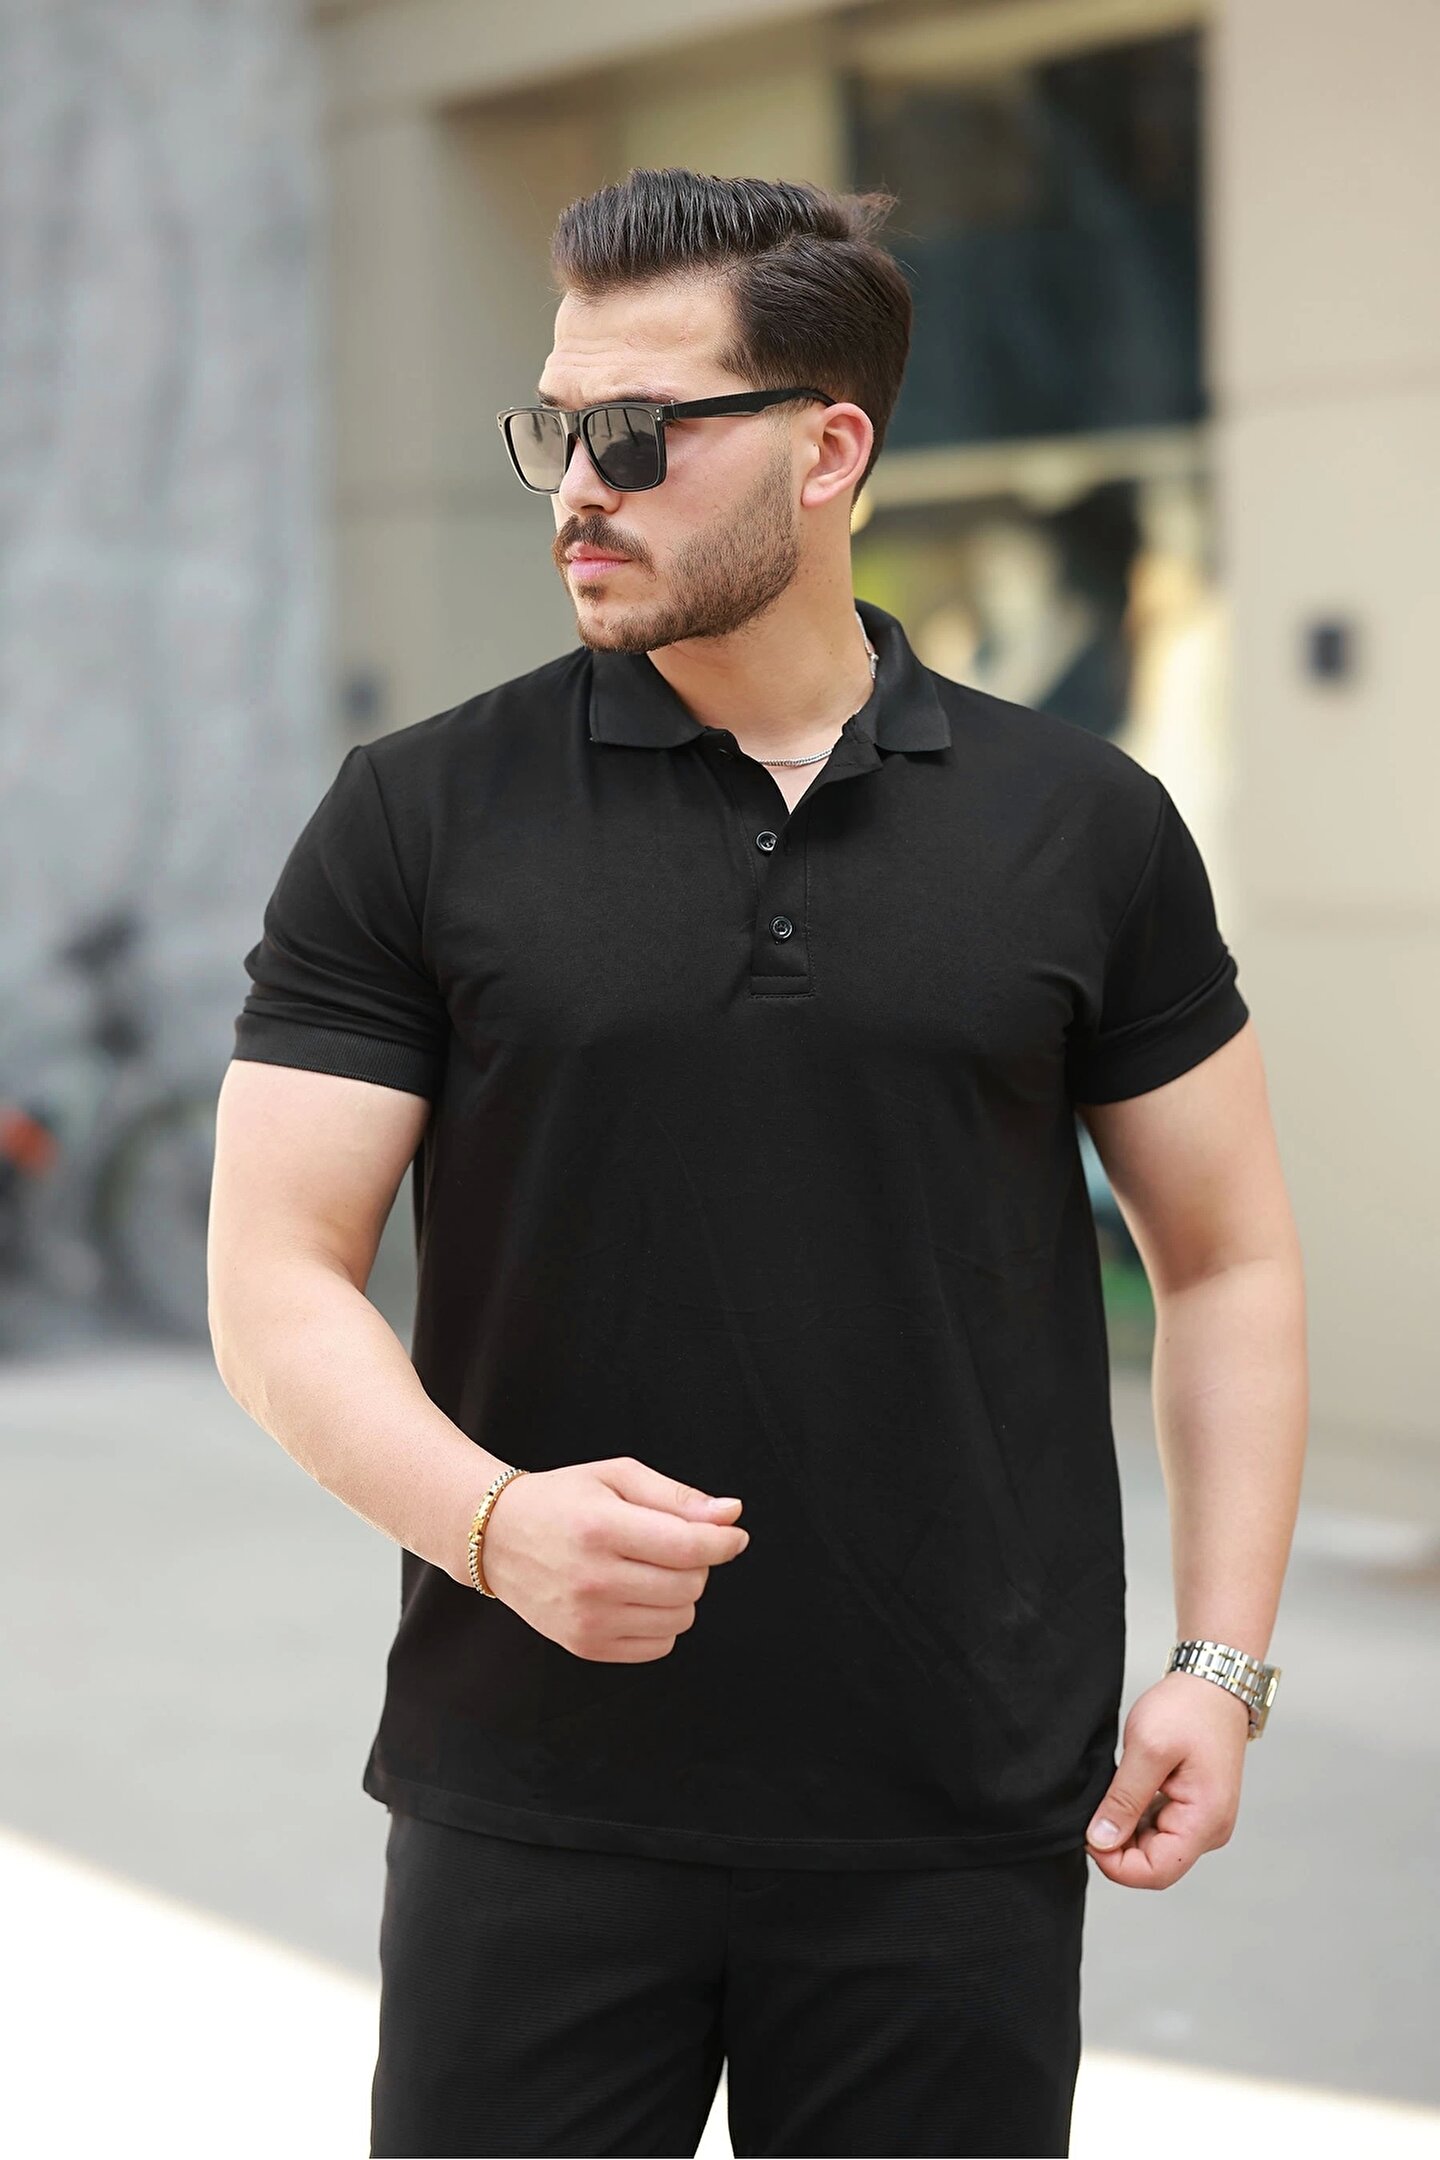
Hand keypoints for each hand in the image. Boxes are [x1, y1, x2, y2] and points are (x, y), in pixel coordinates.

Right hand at [478, 1455, 748, 1660]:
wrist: (497, 1538)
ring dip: (680, 1594)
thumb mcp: (617, 1477)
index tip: (734, 1537)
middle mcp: (593, 1578)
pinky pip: (658, 1646)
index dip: (723, 1542)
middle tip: (671, 1545)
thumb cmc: (562, 1500)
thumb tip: (732, 1515)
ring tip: (649, 1569)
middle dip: (696, 1563)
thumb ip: (677, 1497)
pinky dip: (661, 1622)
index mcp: (602, 1527)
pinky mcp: (585, 1645)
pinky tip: (636, 1596)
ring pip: (680, 1618)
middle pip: (689, 1584)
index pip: (689, 1548)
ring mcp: (587, 1618)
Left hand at [1084, 1669, 1250, 1888]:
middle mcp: (1210, 1830)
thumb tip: (1101, 1841)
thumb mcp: (1147, 1749)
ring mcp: (1203, 1820)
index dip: (1116, 1864)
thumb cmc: (1188, 1709)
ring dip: (1126, 1830)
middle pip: (1155, 1864)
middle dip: (1118, 1846)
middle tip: (1095, 1808)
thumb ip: (1124, 1800)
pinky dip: (1136, 1817)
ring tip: (1112, 1792)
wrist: (1214, 1680)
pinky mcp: (1194, 1808)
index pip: (1156, 1872)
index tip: (1090, 1835)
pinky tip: (1125, 1790)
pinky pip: (1160, 1828)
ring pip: (1154, 1847)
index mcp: (1205, 1821)